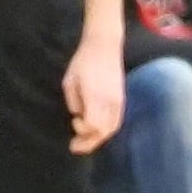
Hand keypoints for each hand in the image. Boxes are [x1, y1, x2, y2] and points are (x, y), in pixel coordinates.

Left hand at [64, 33, 125, 155]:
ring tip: (86, 141)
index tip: (74, 121)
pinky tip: (97, 131)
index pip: (93, 124)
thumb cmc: (83, 61)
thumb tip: (78, 115)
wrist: (104, 45)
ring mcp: (118, 100)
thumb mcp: (70, 80)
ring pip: (112, 128)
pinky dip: (107, 130)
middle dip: (89, 142)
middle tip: (75, 146)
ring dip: (98, 138)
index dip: (83, 129)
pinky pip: (117, 121)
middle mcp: (110, 101)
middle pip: (103, 131)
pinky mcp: (122, 99)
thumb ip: (73, 101)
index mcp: (95, 96)